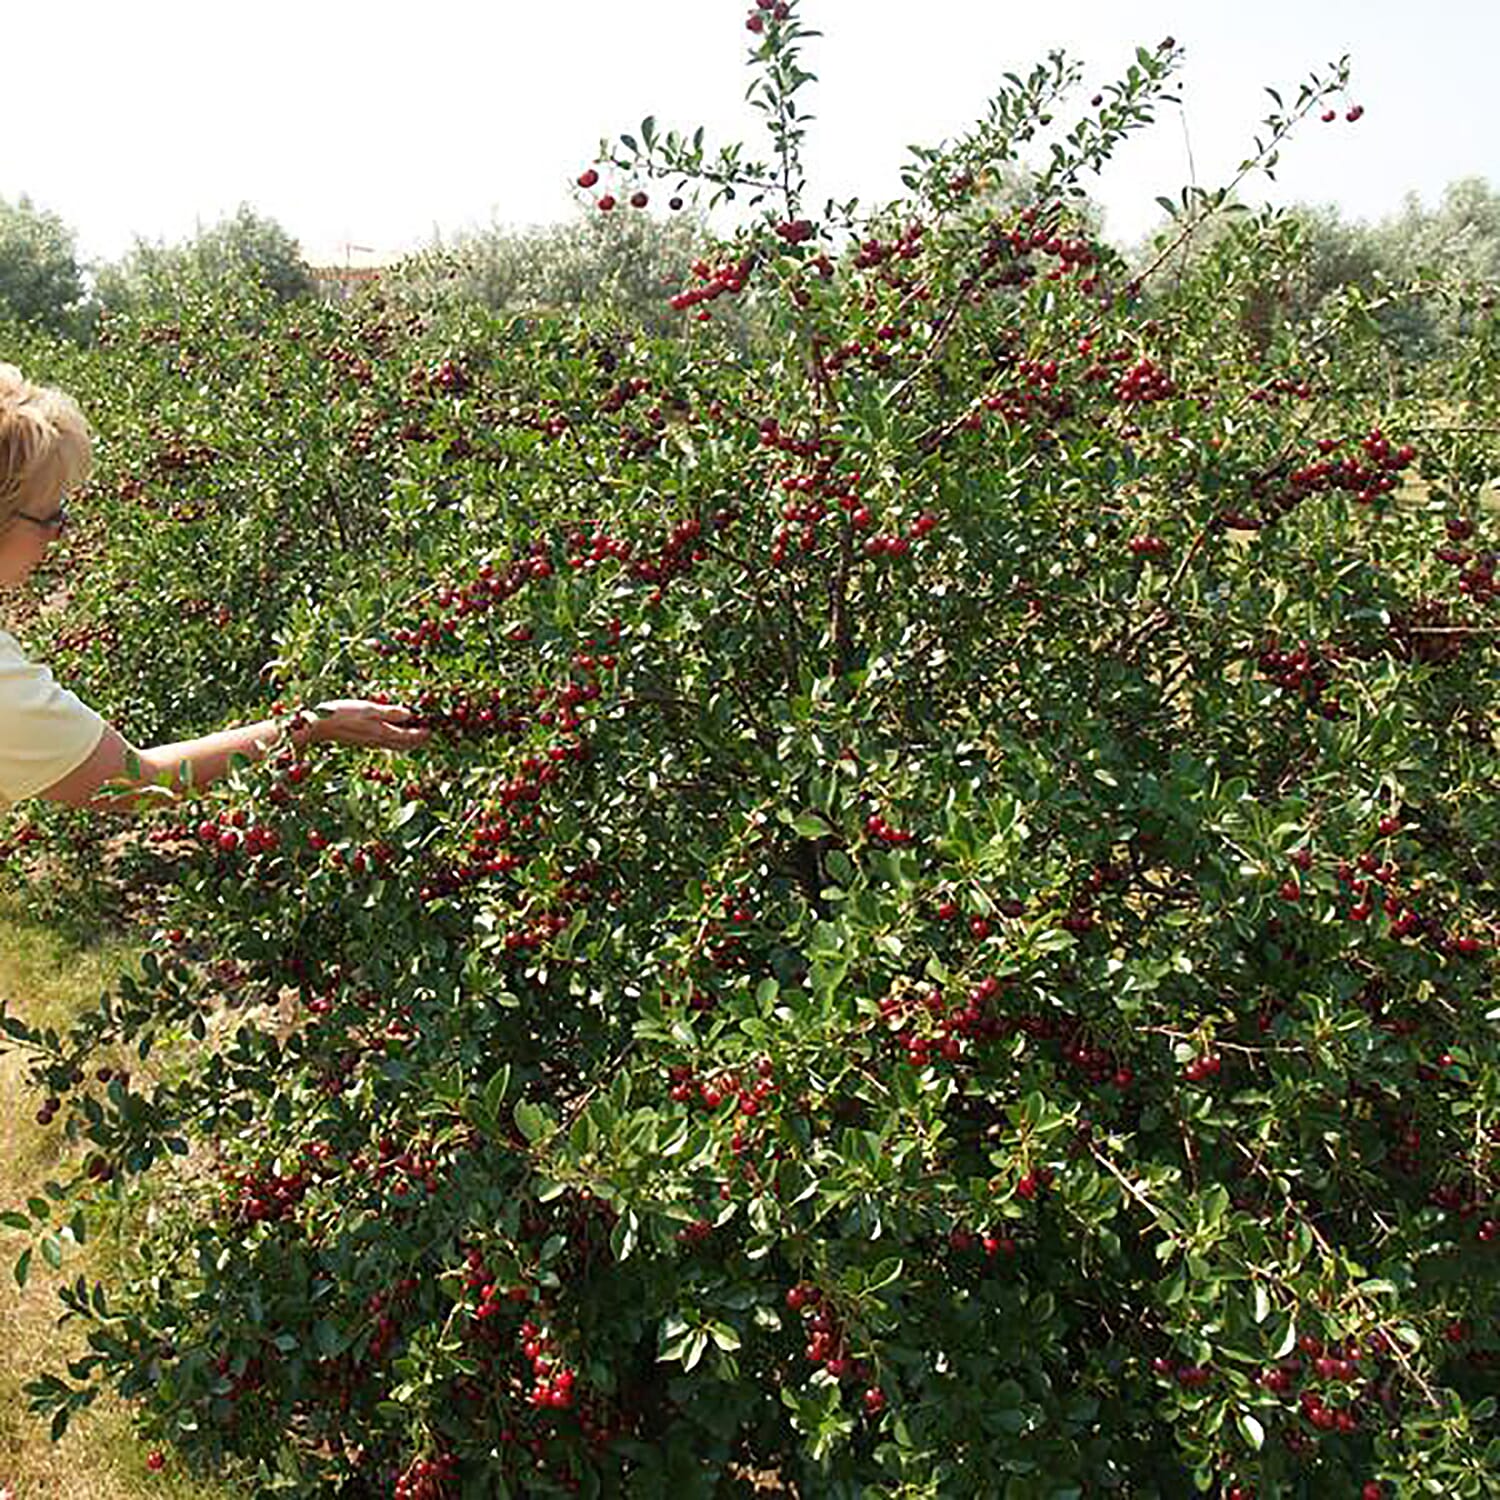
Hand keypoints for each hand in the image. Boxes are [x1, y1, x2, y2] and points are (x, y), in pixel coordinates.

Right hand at [300, 700, 431, 751]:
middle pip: (404, 745)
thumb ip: (390, 712)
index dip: (422, 734)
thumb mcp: (368, 708)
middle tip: (428, 735)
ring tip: (415, 735)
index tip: (432, 730)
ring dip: (407, 742)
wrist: (319, 726)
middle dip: (418, 741)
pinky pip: (385, 744)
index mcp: (383, 733)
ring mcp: (370, 743)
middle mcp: (379, 741)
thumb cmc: (342, 713)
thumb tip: (410, 714)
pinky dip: (395, 741)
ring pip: (395, 746)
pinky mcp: (363, 742)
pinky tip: (393, 735)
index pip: (409, 737)